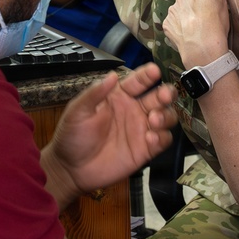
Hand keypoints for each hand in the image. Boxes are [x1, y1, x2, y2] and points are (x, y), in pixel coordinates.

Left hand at [45, 63, 176, 196]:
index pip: (138, 81)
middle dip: (166, 93)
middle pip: (159, 97)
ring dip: (166, 115)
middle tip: (164, 95)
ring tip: (154, 119)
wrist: (71, 168)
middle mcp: (133, 110)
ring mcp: (141, 129)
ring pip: (166, 116)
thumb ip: (94, 93)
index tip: (155, 70)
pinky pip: (163, 140)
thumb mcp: (78, 111)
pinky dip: (162, 137)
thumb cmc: (72, 136)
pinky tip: (151, 138)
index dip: (147, 75)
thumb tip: (111, 75)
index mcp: (118, 96)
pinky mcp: (145, 150)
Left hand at [162, 0, 229, 67]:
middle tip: (202, 14)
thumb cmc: (216, 26)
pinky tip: (188, 32)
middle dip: (192, 1)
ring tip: (195, 26)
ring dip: (185, 13)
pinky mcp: (166, 23)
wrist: (202, 50)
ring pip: (179, 7)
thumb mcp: (224, 4)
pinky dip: (179, 24)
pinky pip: (174, 20)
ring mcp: (172, 10)